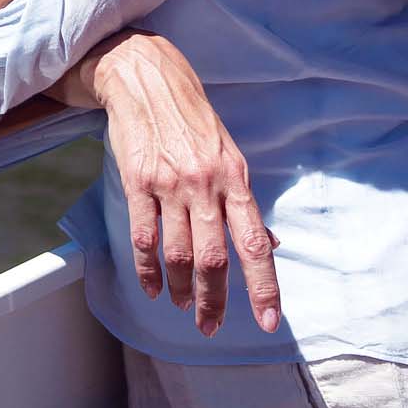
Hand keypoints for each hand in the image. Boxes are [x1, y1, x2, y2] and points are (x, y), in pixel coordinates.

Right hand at [86, 34, 279, 335]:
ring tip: (183, 305)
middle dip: (214, 301)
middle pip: (214, 258)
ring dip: (181, 288)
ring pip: (177, 253)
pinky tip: (152, 288)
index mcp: (236, 179)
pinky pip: (144, 237)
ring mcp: (170, 184)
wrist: (147, 81)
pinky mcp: (138, 182)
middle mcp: (206, 185)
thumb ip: (245, 204)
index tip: (268, 321)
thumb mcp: (231, 156)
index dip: (264, 286)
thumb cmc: (193, 122)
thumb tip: (270, 246)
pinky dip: (147, 270)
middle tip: (210, 327)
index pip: (256, 243)